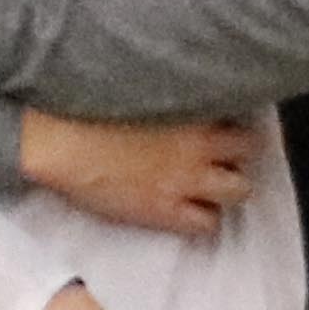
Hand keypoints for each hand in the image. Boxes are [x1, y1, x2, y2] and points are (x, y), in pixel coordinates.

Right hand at [21, 111, 260, 240]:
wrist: (59, 142)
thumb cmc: (86, 107)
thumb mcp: (138, 85)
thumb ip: (169, 87)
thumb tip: (180, 87)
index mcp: (191, 109)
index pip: (240, 110)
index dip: (234, 117)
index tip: (224, 121)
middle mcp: (198, 146)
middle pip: (250, 150)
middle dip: (239, 152)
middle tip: (222, 155)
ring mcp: (185, 181)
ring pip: (239, 190)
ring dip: (228, 187)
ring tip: (209, 186)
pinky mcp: (165, 211)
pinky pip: (207, 224)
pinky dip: (204, 219)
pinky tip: (188, 211)